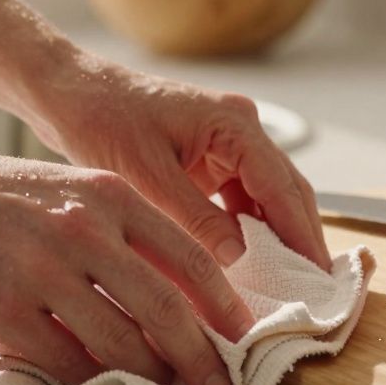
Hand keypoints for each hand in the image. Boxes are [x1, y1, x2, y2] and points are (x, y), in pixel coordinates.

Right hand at [0, 135, 255, 384]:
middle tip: (220, 382)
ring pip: (123, 342)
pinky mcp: (3, 312)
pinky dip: (95, 380)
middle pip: (166, 309)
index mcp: (108, 194)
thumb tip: (170, 286)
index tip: (240, 331)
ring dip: (156, 376)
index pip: (189, 258)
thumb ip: (119, 229)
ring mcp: (43, 273)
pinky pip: (67, 360)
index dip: (222, 304)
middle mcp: (84, 230)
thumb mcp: (66, 186)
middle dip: (203, 354)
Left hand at [32, 58, 331, 271]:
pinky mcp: (209, 157)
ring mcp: (227, 142)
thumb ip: (196, 217)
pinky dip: (248, 229)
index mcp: (233, 123)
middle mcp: (240, 128)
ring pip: (267, 196)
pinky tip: (248, 263)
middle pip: (287, 191)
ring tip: (288, 284)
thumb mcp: (147, 176)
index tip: (316, 277)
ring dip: (277, 236)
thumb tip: (240, 257)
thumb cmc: (101, 121)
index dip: (302, 235)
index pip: (283, 187)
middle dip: (301, 239)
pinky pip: (241, 197)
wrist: (69, 94)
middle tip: (315, 290)